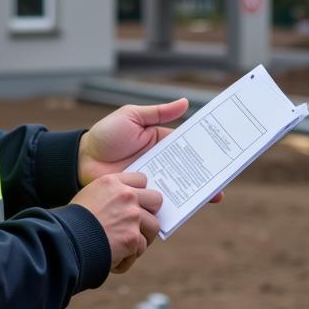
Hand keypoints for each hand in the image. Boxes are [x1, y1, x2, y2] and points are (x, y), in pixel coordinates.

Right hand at [71, 171, 162, 271]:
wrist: (66, 240)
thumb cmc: (73, 221)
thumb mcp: (90, 196)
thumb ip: (111, 197)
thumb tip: (128, 207)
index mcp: (113, 182)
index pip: (141, 179)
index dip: (140, 192)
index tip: (137, 203)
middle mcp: (126, 196)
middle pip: (155, 199)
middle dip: (150, 212)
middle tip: (140, 223)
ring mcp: (132, 217)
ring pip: (153, 227)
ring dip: (141, 238)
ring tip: (126, 246)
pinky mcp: (133, 238)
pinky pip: (139, 249)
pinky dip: (127, 258)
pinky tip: (113, 259)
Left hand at [78, 98, 223, 205]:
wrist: (81, 161)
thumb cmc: (105, 135)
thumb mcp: (132, 116)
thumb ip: (158, 112)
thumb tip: (185, 102)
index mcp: (161, 141)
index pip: (189, 145)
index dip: (206, 147)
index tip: (225, 148)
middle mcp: (161, 162)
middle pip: (190, 168)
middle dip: (209, 172)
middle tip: (227, 175)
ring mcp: (154, 181)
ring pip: (181, 186)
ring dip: (198, 190)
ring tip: (216, 194)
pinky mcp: (145, 197)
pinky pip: (165, 202)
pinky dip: (177, 205)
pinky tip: (191, 206)